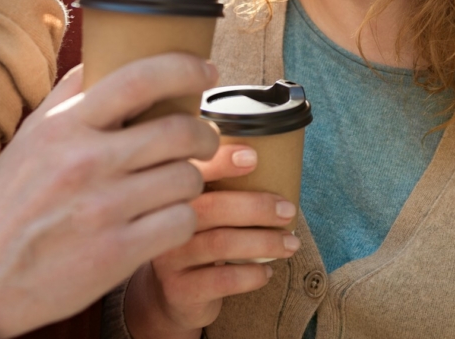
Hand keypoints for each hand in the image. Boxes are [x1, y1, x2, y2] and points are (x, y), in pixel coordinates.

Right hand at [0, 55, 220, 338]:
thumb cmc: (8, 202)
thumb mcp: (31, 137)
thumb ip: (70, 95)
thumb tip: (109, 52)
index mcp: (65, 126)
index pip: (140, 79)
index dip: (184, 68)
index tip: (207, 71)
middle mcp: (85, 162)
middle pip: (180, 131)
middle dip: (204, 135)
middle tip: (203, 141)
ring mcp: (103, 209)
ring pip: (188, 179)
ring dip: (191, 181)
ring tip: (174, 185)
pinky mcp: (117, 253)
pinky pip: (181, 223)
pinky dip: (182, 220)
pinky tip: (165, 220)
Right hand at [123, 145, 300, 338]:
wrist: (172, 296)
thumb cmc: (202, 241)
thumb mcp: (206, 211)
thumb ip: (222, 187)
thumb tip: (277, 162)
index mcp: (172, 193)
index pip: (192, 171)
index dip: (221, 161)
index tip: (253, 158)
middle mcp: (163, 221)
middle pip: (211, 207)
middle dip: (257, 207)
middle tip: (289, 211)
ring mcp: (168, 257)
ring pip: (220, 244)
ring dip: (264, 242)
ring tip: (290, 244)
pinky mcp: (179, 289)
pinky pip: (222, 279)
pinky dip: (252, 274)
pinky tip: (267, 272)